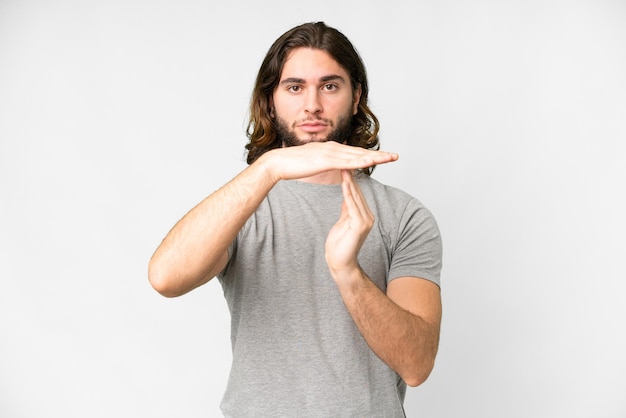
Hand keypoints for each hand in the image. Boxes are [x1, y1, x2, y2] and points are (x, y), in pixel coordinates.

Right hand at [261, 142, 397, 181]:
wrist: (278, 163)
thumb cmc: (291, 165)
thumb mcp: (312, 163)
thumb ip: (322, 162)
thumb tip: (328, 165)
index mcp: (330, 149)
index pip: (354, 153)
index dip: (369, 154)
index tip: (383, 157)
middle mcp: (333, 147)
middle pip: (360, 152)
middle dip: (379, 154)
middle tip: (395, 156)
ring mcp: (330, 152)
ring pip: (357, 156)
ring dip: (375, 157)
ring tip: (390, 159)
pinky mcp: (326, 160)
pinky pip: (347, 162)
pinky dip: (361, 162)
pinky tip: (371, 162)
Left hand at [325, 169, 373, 280]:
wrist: (340, 264)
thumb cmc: (339, 246)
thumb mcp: (342, 222)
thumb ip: (347, 209)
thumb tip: (347, 196)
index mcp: (363, 215)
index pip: (356, 193)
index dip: (350, 178)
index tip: (343, 164)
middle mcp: (368, 216)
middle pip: (358, 192)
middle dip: (351, 176)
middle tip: (345, 159)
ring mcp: (366, 221)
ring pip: (356, 197)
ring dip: (349, 181)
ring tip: (344, 166)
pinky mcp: (360, 226)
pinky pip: (353, 206)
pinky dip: (348, 194)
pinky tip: (344, 183)